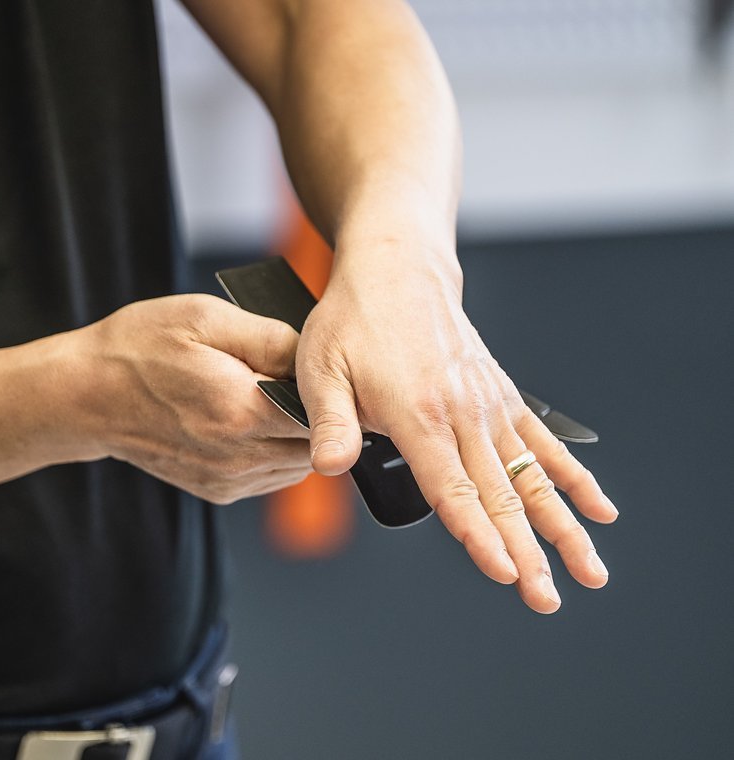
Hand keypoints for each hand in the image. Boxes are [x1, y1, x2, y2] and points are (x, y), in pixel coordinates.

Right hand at [86, 294, 311, 503]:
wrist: (86, 395)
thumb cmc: (139, 348)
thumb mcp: (205, 318)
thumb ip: (270, 338)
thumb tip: (315, 356)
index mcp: (240, 410)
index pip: (324, 416)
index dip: (332, 393)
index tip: (321, 370)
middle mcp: (238, 455)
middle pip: (315, 444)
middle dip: (317, 414)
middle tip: (296, 380)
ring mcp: (227, 479)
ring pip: (297, 464)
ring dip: (296, 434)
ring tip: (267, 397)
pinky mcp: (218, 491)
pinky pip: (270, 476)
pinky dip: (272, 451)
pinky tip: (249, 420)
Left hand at [295, 239, 618, 612]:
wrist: (396, 270)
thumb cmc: (352, 321)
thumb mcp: (321, 367)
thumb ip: (329, 421)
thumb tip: (329, 465)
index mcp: (418, 413)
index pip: (452, 488)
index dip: (478, 534)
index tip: (505, 573)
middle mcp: (464, 412)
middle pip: (500, 494)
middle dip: (527, 551)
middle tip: (547, 599)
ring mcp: (489, 404)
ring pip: (532, 476)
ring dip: (562, 525)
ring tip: (591, 571)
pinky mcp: (501, 396)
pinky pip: (544, 442)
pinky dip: (573, 476)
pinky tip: (600, 509)